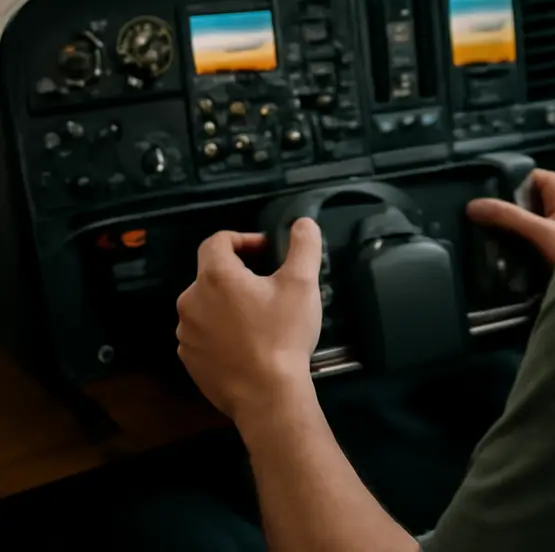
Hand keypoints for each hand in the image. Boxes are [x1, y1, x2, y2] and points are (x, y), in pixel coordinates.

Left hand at [176, 219, 322, 421]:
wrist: (267, 396)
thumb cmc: (283, 334)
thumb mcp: (302, 283)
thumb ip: (304, 245)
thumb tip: (303, 222)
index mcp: (215, 276)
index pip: (217, 241)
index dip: (243, 238)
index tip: (266, 251)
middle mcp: (190, 301)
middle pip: (211, 273)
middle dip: (238, 273)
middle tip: (269, 287)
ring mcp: (186, 333)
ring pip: (206, 305)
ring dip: (228, 303)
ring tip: (259, 318)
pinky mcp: (189, 360)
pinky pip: (203, 333)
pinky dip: (220, 330)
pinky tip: (246, 344)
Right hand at [467, 169, 554, 264]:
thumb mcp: (542, 234)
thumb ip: (509, 218)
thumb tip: (474, 206)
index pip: (535, 178)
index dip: (511, 183)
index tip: (487, 195)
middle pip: (535, 203)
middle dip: (512, 211)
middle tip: (484, 221)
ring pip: (539, 226)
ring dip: (520, 233)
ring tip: (491, 241)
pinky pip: (544, 245)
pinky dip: (530, 250)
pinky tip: (512, 262)